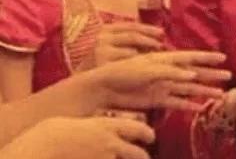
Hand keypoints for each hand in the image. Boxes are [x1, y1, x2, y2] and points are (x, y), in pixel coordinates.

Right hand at [3, 116, 153, 158]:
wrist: (44, 144)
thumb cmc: (55, 132)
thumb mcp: (83, 123)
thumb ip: (100, 127)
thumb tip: (109, 131)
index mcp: (109, 126)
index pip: (139, 129)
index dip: (147, 134)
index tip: (150, 137)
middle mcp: (112, 143)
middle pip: (140, 155)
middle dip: (143, 158)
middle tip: (144, 158)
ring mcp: (106, 158)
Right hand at [82, 22, 164, 69]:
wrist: (78, 82)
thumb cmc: (98, 63)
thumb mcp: (109, 45)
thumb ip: (125, 40)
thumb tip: (154, 36)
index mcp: (105, 30)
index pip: (131, 26)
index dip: (148, 29)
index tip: (161, 33)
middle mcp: (102, 38)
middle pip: (133, 36)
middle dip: (150, 41)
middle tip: (161, 46)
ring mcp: (101, 51)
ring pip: (131, 51)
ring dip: (145, 55)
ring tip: (154, 59)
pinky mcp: (102, 65)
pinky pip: (125, 65)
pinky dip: (136, 66)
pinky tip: (143, 70)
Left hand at [92, 50, 230, 110]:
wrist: (104, 88)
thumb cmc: (123, 72)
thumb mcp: (147, 68)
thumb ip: (170, 71)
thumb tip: (193, 75)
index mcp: (165, 59)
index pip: (190, 57)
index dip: (207, 58)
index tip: (223, 58)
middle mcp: (167, 72)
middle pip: (194, 73)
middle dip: (211, 75)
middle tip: (229, 76)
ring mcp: (163, 86)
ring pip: (189, 88)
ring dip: (204, 90)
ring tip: (221, 94)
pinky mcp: (157, 100)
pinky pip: (177, 102)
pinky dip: (189, 104)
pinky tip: (200, 106)